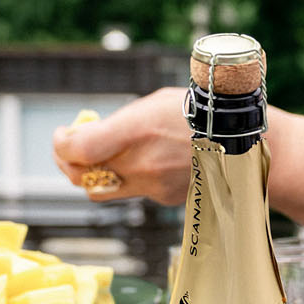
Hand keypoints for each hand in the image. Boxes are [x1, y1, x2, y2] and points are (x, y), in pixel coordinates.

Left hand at [52, 88, 192, 204]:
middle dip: (68, 163)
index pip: (78, 149)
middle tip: (69, 148)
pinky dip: (132, 177)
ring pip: (105, 190)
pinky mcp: (165, 199)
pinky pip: (134, 191)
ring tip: (104, 156)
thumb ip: (120, 123)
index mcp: (136, 131)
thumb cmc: (200, 113)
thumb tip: (92, 134)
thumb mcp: (154, 104)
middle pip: (82, 177)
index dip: (61, 144)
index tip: (62, 134)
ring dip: (96, 174)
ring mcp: (153, 186)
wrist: (243, 141)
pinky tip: (150, 160)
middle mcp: (141, 165)